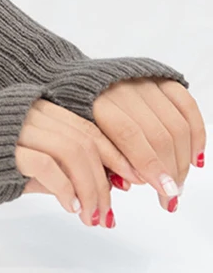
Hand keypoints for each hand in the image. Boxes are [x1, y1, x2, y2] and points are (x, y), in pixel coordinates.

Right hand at [16, 98, 135, 227]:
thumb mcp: (23, 167)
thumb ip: (56, 171)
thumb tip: (103, 188)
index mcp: (35, 106)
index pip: (88, 126)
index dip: (115, 154)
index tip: (133, 182)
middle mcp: (28, 108)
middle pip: (85, 139)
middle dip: (105, 179)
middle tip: (108, 213)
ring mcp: (14, 124)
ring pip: (72, 150)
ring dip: (90, 188)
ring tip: (91, 216)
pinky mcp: (2, 146)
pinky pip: (46, 164)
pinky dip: (65, 188)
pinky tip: (71, 208)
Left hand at [91, 77, 206, 211]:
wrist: (76, 80)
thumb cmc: (78, 116)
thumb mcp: (81, 137)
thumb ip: (103, 159)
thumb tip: (132, 183)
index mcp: (96, 103)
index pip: (130, 136)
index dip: (150, 166)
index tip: (165, 191)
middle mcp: (122, 89)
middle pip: (157, 133)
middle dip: (169, 169)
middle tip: (171, 194)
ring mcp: (143, 81)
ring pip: (175, 124)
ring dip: (183, 158)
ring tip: (179, 181)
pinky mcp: (160, 78)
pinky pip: (187, 105)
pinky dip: (196, 133)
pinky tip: (196, 157)